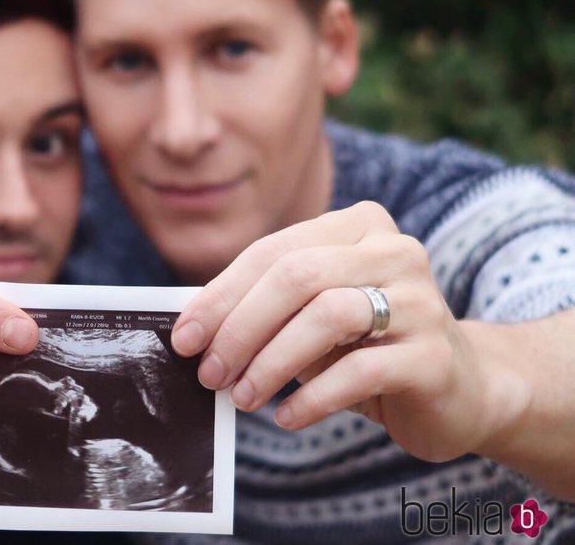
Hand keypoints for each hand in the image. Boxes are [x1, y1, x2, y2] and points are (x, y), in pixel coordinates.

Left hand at [172, 201, 507, 462]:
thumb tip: (191, 329)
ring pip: (328, 316)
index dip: (220, 296)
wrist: (460, 388)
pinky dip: (313, 397)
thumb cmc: (366, 347)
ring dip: (272, 362)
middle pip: (296, 277)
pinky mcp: (436, 354)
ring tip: (241, 397)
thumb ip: (264, 309)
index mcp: (358, 227)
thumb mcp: (311, 317)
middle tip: (209, 373)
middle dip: (240, 327)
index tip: (183, 338)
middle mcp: (395, 250)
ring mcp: (422, 300)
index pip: (271, 253)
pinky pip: (361, 370)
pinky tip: (286, 417)